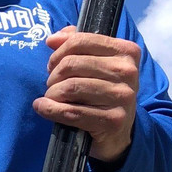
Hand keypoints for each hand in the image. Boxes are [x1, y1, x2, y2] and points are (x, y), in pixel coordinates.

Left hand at [32, 26, 140, 163]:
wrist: (118, 132)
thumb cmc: (100, 92)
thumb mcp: (94, 64)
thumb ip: (75, 44)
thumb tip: (52, 39)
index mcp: (126, 52)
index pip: (80, 41)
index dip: (58, 53)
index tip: (52, 64)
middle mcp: (128, 72)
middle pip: (71, 64)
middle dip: (53, 75)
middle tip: (52, 85)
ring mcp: (123, 96)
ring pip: (69, 87)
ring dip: (52, 93)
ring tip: (52, 97)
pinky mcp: (113, 120)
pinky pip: (70, 111)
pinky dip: (49, 109)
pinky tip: (43, 108)